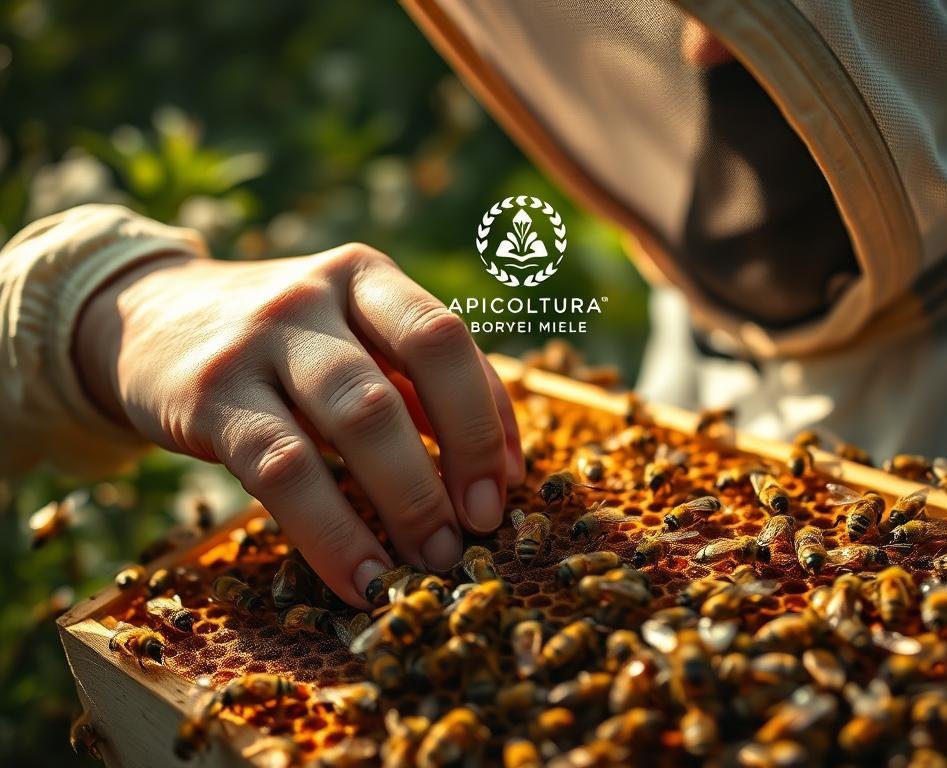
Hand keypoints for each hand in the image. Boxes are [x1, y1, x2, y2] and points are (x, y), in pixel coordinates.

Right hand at [73, 244, 523, 606]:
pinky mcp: (209, 395)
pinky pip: (283, 470)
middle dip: (455, 464)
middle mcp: (315, 296)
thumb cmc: (280, 342)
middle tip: (474, 533)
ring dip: (406, 500)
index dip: (487, 417)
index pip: (445, 339)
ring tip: (429, 561)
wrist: (147, 318)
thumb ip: (418, 382)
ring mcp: (259, 340)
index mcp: (365, 277)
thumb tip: (498, 460)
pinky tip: (358, 577)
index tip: (505, 487)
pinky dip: (331, 532)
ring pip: (355, 420)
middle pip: (405, 378)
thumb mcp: (349, 334)